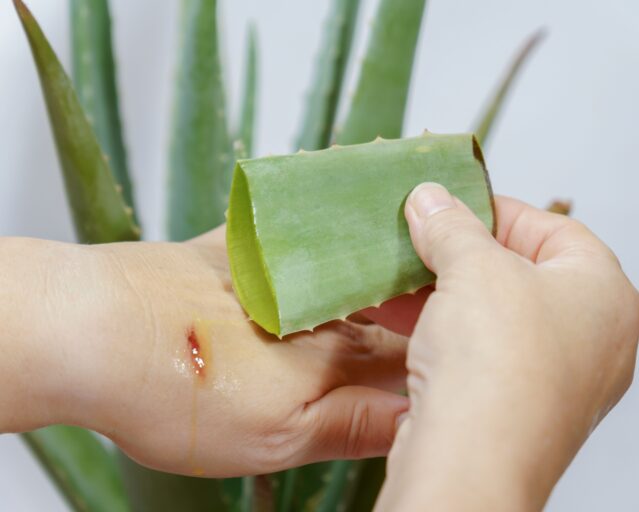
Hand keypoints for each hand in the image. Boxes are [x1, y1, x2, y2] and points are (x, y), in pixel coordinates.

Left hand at [0, 229, 407, 476]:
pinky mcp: (243, 247)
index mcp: (336, 351)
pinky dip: (328, 236)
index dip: (440, 359)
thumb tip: (419, 419)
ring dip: (381, 278)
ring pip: (355, 271)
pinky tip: (333, 236)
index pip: (412, 354)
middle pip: (391, 308)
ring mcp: (283, 267)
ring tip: (401, 282)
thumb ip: (354, 424)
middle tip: (439, 323)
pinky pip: (304, 233)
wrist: (92, 330)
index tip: (456, 363)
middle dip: (420, 315)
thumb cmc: (178, 391)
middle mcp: (320, 301)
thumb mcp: (275, 438)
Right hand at [372, 183, 638, 510]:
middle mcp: (595, 339)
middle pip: (523, 274)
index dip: (495, 210)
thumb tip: (431, 200)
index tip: (451, 207)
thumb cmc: (496, 364)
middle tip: (422, 242)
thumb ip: (451, 225)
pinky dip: (448, 334)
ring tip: (401, 280)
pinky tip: (405, 321)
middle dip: (462, 256)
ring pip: (499, 318)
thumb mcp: (472, 268)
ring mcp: (560, 380)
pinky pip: (486, 356)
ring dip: (447, 295)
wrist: (471, 465)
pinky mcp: (522, 410)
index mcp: (606, 294)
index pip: (554, 228)